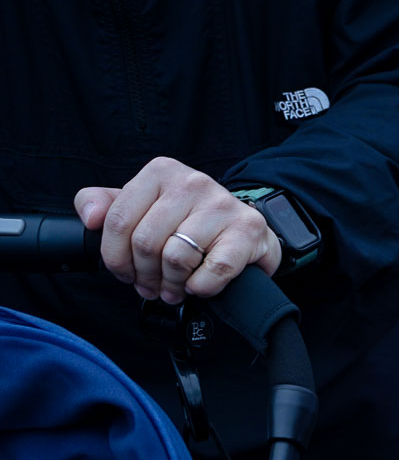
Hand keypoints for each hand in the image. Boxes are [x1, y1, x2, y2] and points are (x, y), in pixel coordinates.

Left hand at [75, 159, 282, 304]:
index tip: (125, 273)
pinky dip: (202, 287)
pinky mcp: (248, 230)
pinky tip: (199, 285)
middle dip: (145, 275)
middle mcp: (193, 182)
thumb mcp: (143, 206)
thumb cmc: (188, 222)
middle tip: (152, 286)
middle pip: (146, 242)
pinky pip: (213, 270)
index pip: (118, 220)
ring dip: (172, 284)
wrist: (245, 230)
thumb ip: (106, 205)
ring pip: (177, 257)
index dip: (115, 257)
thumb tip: (90, 217)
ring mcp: (223, 205)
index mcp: (161, 172)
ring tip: (175, 287)